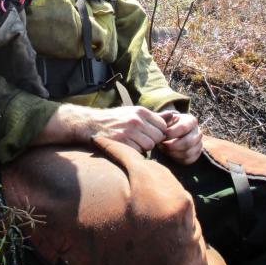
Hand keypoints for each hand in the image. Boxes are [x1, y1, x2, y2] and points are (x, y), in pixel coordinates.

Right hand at [35, 104, 167, 153]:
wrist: (91, 124)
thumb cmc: (115, 119)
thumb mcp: (134, 112)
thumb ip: (154, 116)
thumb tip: (174, 115)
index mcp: (141, 111)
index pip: (163, 126)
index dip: (158, 132)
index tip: (149, 134)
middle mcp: (137, 120)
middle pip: (157, 137)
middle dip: (151, 141)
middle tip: (140, 140)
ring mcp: (129, 132)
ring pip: (149, 146)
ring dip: (143, 147)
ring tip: (132, 143)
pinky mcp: (122, 143)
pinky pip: (138, 152)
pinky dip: (134, 152)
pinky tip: (126, 147)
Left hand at [158, 111, 201, 164]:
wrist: (172, 131)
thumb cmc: (167, 124)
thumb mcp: (165, 118)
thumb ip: (164, 117)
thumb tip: (169, 115)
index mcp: (191, 121)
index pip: (183, 128)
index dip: (170, 134)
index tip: (161, 136)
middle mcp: (198, 132)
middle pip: (188, 142)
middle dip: (172, 146)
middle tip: (161, 145)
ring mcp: (199, 144)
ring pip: (188, 153)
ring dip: (173, 153)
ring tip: (164, 149)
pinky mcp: (196, 154)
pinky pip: (188, 160)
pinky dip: (177, 159)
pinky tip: (169, 153)